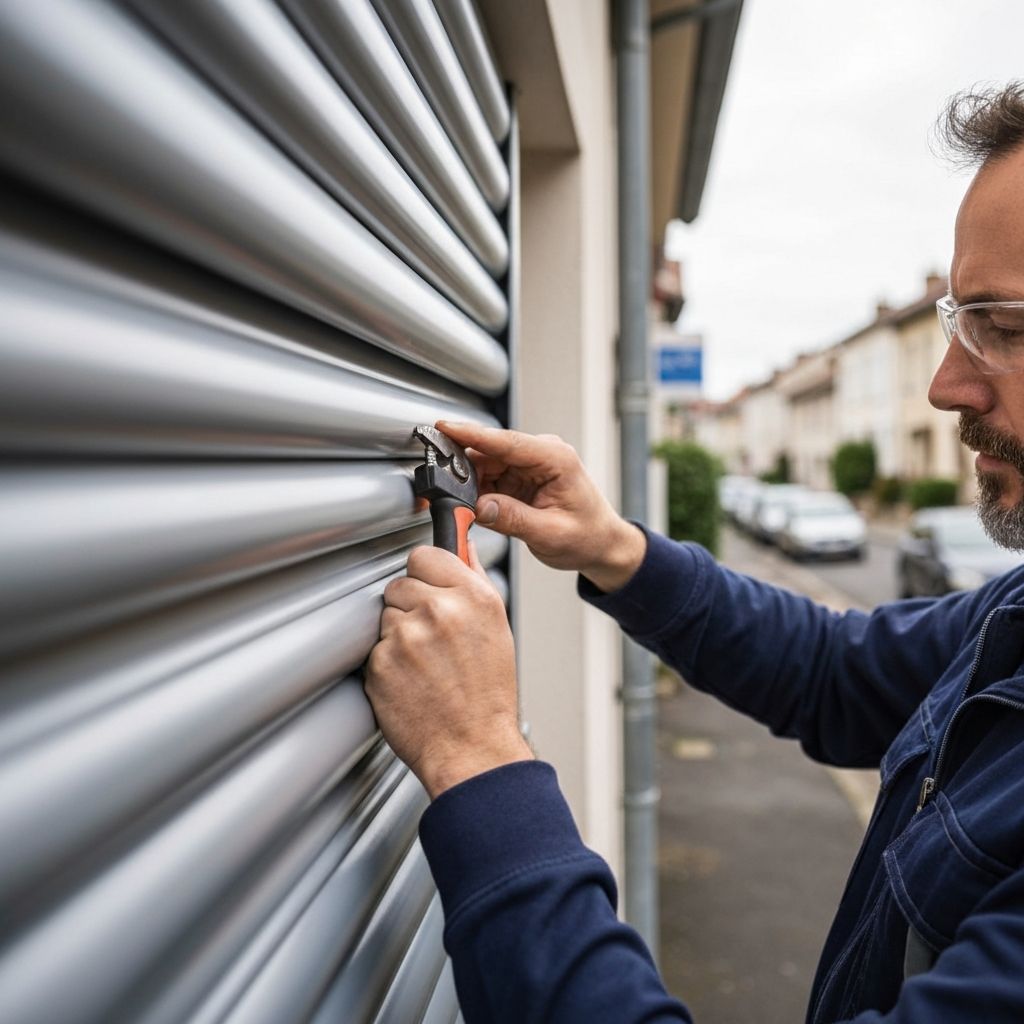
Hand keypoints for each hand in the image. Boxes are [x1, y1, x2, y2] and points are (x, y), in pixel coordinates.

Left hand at [364, 542, 532, 798]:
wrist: (472, 748)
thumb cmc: (487, 695)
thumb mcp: (497, 628)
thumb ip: (474, 580)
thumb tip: (463, 546)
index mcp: (472, 597)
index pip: (425, 555)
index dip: (425, 573)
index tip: (429, 585)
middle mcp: (439, 611)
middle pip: (400, 583)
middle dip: (411, 605)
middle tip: (431, 636)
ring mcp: (406, 637)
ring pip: (385, 616)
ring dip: (398, 633)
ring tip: (425, 662)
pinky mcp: (380, 663)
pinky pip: (375, 647)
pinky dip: (388, 661)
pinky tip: (412, 679)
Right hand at [437, 420, 646, 592]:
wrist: (602, 544)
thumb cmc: (588, 536)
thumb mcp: (550, 534)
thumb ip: (513, 519)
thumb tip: (479, 507)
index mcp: (555, 459)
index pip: (506, 442)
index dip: (471, 434)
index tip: (444, 427)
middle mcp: (541, 455)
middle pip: (488, 452)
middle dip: (461, 468)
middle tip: (439, 488)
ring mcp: (529, 465)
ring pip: (484, 465)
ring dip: (467, 484)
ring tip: (457, 505)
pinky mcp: (520, 477)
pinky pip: (489, 478)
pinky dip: (476, 492)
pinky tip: (471, 507)